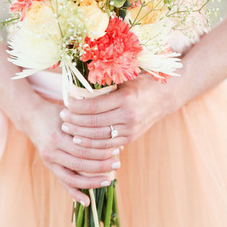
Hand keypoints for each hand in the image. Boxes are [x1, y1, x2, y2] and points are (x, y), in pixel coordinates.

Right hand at [22, 98, 119, 205]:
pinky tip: (87, 202)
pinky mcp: (50, 167)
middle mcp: (52, 151)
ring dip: (91, 181)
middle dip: (101, 166)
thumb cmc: (57, 113)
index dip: (101, 151)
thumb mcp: (72, 114)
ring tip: (109, 181)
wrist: (32, 117)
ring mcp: (50, 161)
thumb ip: (88, 125)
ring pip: (72, 177)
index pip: (83, 148)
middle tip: (118, 164)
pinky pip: (63, 182)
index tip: (118, 150)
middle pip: (79, 163)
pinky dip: (75, 193)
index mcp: (58, 136)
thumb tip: (115, 135)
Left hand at [59, 75, 176, 147]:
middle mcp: (128, 115)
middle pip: (93, 123)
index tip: (66, 104)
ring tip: (68, 129)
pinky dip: (91, 145)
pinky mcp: (130, 138)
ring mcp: (130, 129)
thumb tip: (77, 86)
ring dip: (79, 134)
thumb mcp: (124, 80)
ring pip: (98, 137)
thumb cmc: (139, 85)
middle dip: (74, 121)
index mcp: (125, 98)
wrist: (163, 98)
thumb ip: (104, 84)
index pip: (92, 106)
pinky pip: (107, 146)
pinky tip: (81, 140)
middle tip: (62, 118)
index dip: (75, 107)